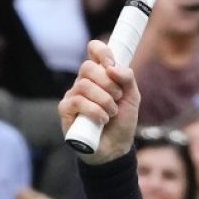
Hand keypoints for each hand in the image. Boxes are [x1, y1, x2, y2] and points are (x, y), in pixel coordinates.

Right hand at [58, 40, 140, 162]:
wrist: (116, 148)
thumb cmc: (122, 121)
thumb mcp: (132, 98)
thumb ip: (127, 78)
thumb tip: (113, 67)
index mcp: (100, 75)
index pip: (94, 50)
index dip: (101, 51)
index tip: (111, 64)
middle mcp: (84, 82)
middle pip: (88, 67)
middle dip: (108, 83)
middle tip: (118, 98)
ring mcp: (73, 95)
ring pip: (83, 85)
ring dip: (104, 100)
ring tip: (112, 113)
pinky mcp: (65, 110)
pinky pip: (77, 101)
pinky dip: (94, 110)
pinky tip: (102, 119)